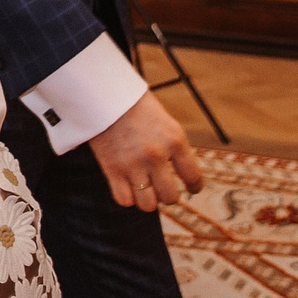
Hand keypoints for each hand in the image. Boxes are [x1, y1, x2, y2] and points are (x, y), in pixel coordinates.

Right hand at [87, 92, 203, 211]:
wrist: (103, 93)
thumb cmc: (135, 105)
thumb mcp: (165, 122)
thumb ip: (173, 147)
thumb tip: (181, 172)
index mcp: (174, 140)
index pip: (193, 177)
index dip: (194, 186)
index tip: (192, 188)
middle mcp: (156, 155)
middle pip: (170, 197)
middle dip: (167, 195)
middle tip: (162, 188)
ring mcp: (133, 164)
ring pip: (148, 205)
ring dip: (147, 199)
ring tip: (144, 190)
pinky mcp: (112, 169)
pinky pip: (124, 200)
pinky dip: (127, 197)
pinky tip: (127, 188)